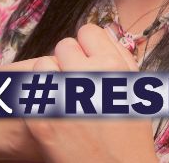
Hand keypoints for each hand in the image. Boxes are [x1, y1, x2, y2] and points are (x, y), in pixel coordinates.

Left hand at [24, 25, 157, 162]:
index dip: (87, 47)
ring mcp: (62, 96)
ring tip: (63, 99)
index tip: (88, 61)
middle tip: (76, 85)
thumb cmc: (129, 137)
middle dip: (68, 62)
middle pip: (64, 45)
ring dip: (51, 78)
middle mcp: (88, 76)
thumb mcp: (137, 92)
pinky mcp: (41, 117)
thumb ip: (121, 59)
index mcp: (114, 67)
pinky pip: (30, 88)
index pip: (88, 31)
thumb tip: (104, 35)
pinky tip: (51, 113)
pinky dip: (38, 99)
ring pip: (44, 65)